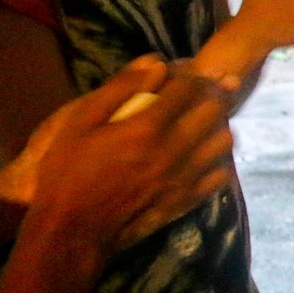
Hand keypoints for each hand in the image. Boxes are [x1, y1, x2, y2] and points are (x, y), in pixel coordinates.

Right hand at [7, 57, 235, 253]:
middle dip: (213, 92)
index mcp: (147, 127)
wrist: (74, 230)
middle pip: (215, 110)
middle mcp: (174, 149)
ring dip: (219, 124)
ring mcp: (185, 177)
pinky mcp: (188, 200)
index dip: (193, 73)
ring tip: (205, 121)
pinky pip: (222, 174)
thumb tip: (155, 62)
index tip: (188, 70)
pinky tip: (204, 155)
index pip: (189, 88)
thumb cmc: (68, 172)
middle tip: (205, 89)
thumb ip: (119, 89)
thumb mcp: (80, 122)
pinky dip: (219, 159)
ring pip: (225, 140)